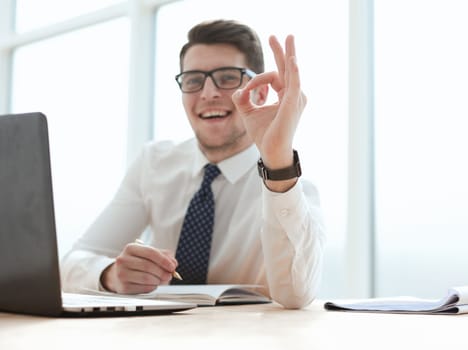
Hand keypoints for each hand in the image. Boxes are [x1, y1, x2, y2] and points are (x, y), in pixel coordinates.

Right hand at [100, 242, 177, 293]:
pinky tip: (153, 284)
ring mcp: (121, 274)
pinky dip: (152, 287)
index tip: (173, 266)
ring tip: (161, 280)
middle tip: (169, 275)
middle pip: (149, 266)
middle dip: (163, 272)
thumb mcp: (147, 255)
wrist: (118, 274)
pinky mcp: (123, 287)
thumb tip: (173, 263)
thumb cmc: (136, 263)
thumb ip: (163, 256)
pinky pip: (143, 288)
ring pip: (146, 278)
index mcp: (131, 248)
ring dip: (158, 280)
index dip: (164, 260)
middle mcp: (123, 260)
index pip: (150, 252)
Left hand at [232, 35, 306, 171]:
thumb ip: (243, 99)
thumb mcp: (248, 113)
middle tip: (275, 35)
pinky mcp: (293, 105)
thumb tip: (238, 89)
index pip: (272, 77)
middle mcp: (293, 95)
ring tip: (287, 38)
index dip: (256, 80)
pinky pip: (294, 84)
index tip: (245, 92)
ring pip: (289, 72)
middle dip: (281, 50)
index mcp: (285, 96)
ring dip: (287, 54)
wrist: (271, 151)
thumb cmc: (264, 135)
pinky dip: (293, 72)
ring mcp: (295, 99)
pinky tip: (292, 60)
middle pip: (287, 68)